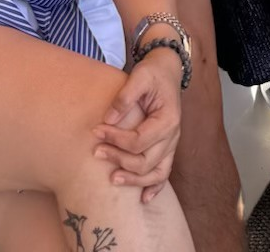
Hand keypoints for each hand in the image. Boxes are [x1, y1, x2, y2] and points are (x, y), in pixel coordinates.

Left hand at [95, 47, 183, 201]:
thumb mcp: (139, 76)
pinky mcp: (167, 148)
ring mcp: (172, 144)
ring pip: (156, 173)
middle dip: (118, 159)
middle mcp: (173, 135)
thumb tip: (108, 120)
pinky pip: (164, 173)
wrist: (167, 71)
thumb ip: (124, 97)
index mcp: (168, 119)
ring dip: (133, 179)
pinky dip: (154, 187)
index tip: (96, 131)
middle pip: (145, 161)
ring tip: (112, 179)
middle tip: (96, 152)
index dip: (115, 139)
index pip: (139, 140)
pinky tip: (143, 199)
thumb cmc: (153, 73)